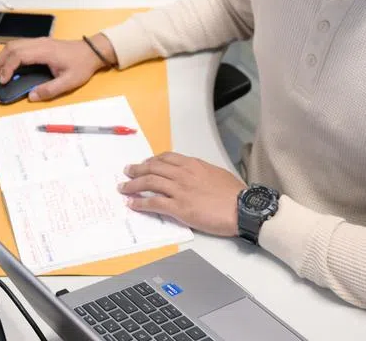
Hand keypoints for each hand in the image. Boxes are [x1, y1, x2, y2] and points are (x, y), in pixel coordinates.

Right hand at [0, 36, 109, 100]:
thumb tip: (32, 96)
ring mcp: (39, 41)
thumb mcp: (69, 82)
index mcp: (45, 51)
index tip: (3, 81)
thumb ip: (50, 90)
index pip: (19, 56)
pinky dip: (9, 55)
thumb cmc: (81, 65)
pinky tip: (7, 65)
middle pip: (11, 48)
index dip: (7, 68)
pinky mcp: (40, 43)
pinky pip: (20, 46)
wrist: (92, 51)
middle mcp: (39, 43)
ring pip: (14, 45)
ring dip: (2, 57)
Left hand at [119, 152, 244, 236]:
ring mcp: (179, 190)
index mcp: (193, 164)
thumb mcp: (217, 174)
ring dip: (133, 184)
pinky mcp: (179, 208)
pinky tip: (132, 203)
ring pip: (150, 182)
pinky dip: (140, 202)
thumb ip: (201, 172)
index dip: (153, 160)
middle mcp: (183, 174)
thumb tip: (195, 175)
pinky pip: (154, 203)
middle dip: (137, 169)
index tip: (145, 163)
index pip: (167, 158)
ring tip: (123, 187)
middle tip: (127, 171)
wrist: (242, 208)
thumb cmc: (234, 194)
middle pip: (154, 168)